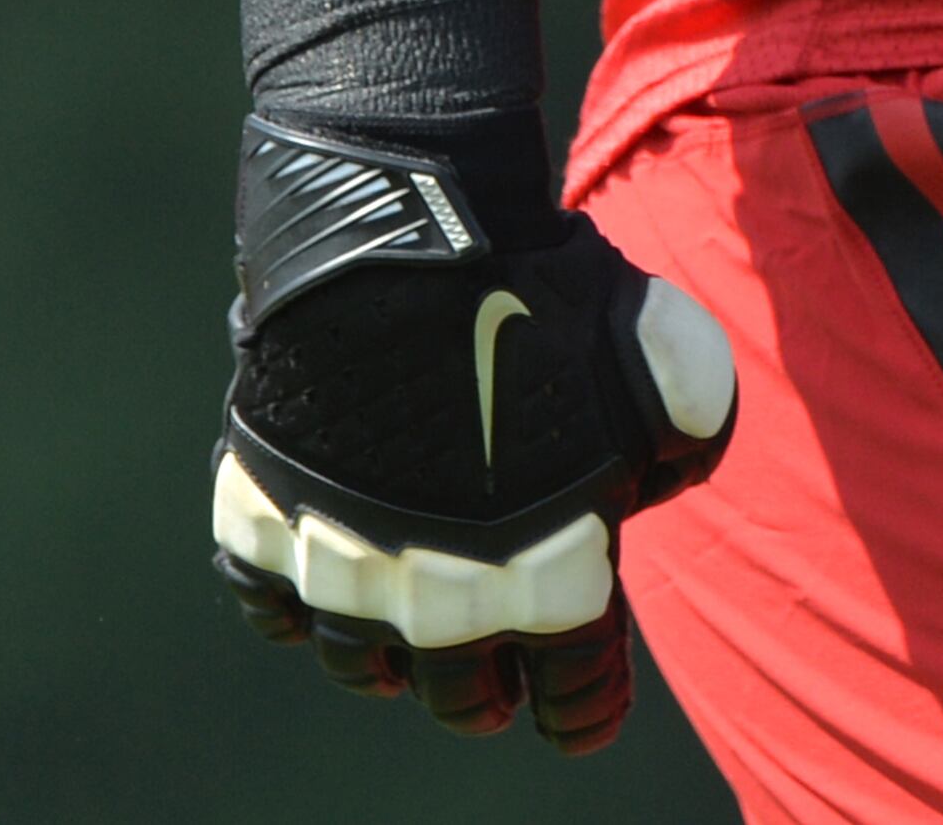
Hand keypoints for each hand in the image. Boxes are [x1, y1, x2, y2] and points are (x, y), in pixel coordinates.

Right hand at [212, 114, 736, 751]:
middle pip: (460, 693)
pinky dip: (295, 598)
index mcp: (542, 574)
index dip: (585, 706)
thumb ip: (683, 434)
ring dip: (392, 657)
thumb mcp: (669, 356)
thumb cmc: (550, 288)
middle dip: (484, 695)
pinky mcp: (259, 512)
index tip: (584, 713)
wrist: (412, 228)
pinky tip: (324, 571)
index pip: (572, 693)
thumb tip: (656, 479)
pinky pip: (269, 597)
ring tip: (411, 637)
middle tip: (495, 690)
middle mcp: (435, 594)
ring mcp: (337, 559)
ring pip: (360, 659)